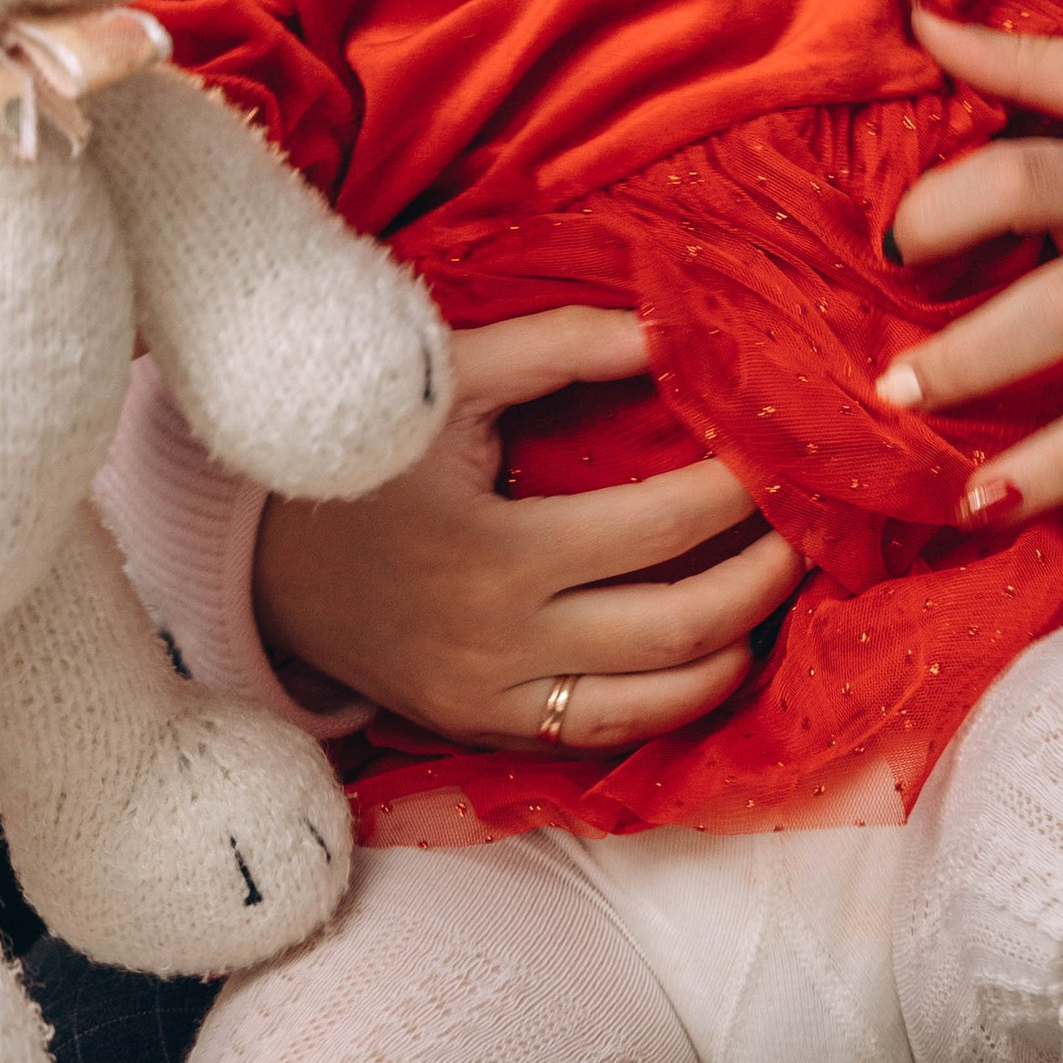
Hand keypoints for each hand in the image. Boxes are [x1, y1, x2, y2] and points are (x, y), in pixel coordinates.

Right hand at [254, 306, 804, 751]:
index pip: (660, 524)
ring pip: (656, 700)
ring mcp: (493, 699)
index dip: (738, 490)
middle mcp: (502, 642)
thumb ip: (562, 346)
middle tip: (809, 527)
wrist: (254, 556)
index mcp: (495, 551)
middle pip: (680, 624)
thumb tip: (674, 329)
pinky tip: (712, 656)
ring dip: (737, 649)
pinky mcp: (483, 729)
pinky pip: (603, 733)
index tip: (780, 450)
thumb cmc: (358, 450)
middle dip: (765, 574)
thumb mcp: (444, 378)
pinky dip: (673, 701)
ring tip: (777, 593)